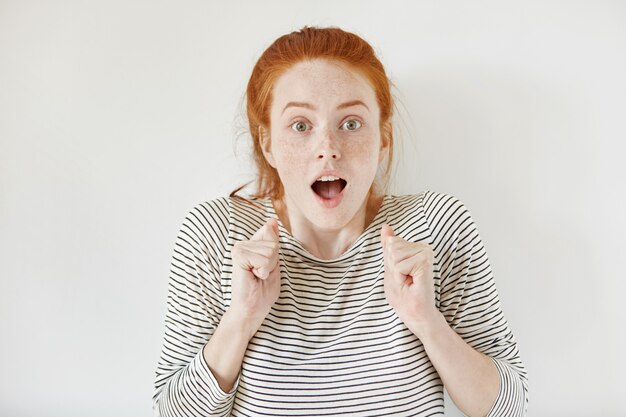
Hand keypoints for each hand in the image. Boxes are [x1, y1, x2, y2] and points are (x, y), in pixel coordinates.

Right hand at [229, 219, 280, 339]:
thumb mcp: (273, 262)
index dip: (274, 253)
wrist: (251, 309)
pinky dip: (263, 270)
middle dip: (272, 262)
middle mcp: (243, 244)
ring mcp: (239, 248)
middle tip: (261, 275)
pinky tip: (253, 277)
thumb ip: (272, 241)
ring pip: (270, 250)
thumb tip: (271, 220)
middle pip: (273, 243)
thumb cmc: (262, 291)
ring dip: (268, 267)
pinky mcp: (237, 256)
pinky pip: (262, 258)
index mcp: (251, 245)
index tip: (265, 268)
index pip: (270, 232)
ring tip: (257, 276)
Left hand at [380, 224, 438, 336]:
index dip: (390, 262)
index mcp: (415, 248)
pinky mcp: (426, 262)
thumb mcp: (391, 268)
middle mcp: (423, 248)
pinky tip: (411, 283)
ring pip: (395, 254)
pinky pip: (399, 264)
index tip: (401, 275)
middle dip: (392, 266)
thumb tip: (385, 226)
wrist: (418, 315)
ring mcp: (425, 254)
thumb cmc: (405, 295)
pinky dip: (400, 276)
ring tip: (407, 282)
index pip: (391, 243)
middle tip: (404, 280)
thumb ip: (389, 246)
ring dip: (396, 272)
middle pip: (392, 246)